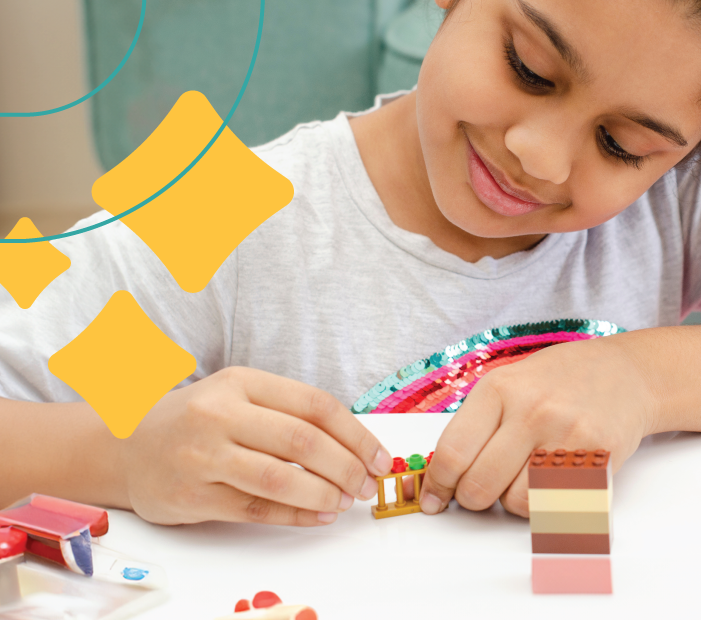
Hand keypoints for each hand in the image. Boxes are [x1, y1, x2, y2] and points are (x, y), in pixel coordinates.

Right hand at [118, 366, 391, 525]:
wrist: (123, 444)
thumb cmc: (197, 420)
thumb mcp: (239, 396)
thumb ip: (289, 412)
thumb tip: (356, 446)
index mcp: (241, 383)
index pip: (315, 405)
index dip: (356, 434)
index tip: (378, 457)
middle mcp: (219, 415)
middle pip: (302, 442)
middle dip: (346, 467)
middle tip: (366, 484)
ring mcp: (202, 456)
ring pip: (280, 478)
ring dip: (323, 494)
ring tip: (344, 501)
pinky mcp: (190, 496)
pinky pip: (255, 509)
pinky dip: (294, 515)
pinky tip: (317, 516)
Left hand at [418, 335, 655, 516]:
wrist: (627, 373)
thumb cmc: (562, 381)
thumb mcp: (511, 382)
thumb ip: (477, 423)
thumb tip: (441, 473)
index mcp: (501, 388)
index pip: (452, 452)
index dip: (438, 485)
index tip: (435, 498)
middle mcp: (532, 410)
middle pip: (479, 486)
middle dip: (472, 498)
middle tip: (480, 492)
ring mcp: (567, 435)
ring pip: (516, 503)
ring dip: (513, 501)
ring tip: (525, 477)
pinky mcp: (597, 459)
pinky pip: (556, 505)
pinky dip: (547, 504)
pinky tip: (551, 482)